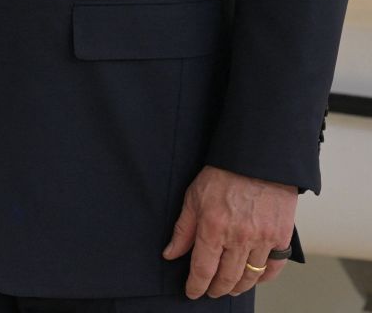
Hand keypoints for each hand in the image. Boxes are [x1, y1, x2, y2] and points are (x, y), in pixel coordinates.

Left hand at [163, 165, 295, 297]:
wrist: (257, 159)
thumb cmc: (223, 173)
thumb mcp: (193, 196)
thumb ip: (183, 228)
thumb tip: (170, 253)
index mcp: (213, 226)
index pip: (203, 268)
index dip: (196, 285)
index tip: (191, 292)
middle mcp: (238, 237)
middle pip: (226, 278)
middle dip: (216, 289)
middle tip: (210, 291)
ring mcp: (262, 239)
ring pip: (249, 277)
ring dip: (237, 287)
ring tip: (229, 288)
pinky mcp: (281, 237)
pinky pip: (273, 268)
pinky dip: (263, 278)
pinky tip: (254, 278)